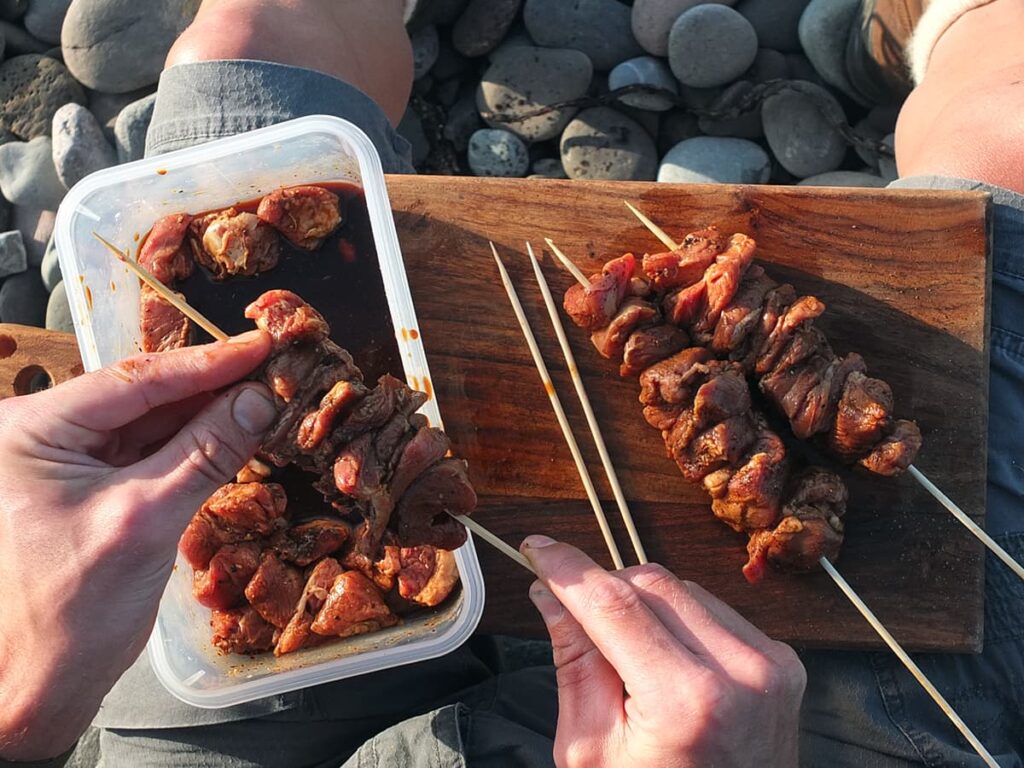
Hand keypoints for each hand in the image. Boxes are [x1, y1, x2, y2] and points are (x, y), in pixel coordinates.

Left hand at [0, 332, 273, 760]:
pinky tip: (234, 431)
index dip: (207, 363)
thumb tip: (257, 401)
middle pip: (143, 395)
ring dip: (208, 414)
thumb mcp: (147, 519)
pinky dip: (193, 444)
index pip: (133, 381)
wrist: (39, 683)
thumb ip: (205, 453)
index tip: (258, 347)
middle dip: (211, 386)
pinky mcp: (89, 485)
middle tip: (272, 368)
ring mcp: (64, 461)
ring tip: (263, 397)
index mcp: (29, 431)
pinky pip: (149, 451)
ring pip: (150, 421)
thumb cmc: (67, 614)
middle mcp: (40, 435)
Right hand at [522, 537, 805, 767]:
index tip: (537, 549)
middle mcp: (741, 673)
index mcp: (686, 702)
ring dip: (644, 605)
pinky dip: (681, 621)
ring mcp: (771, 665)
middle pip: (650, 583)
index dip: (569, 569)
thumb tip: (550, 592)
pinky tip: (670, 663)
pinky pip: (715, 610)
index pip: (614, 604)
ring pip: (683, 588)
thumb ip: (573, 660)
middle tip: (575, 615)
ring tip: (631, 660)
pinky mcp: (784, 661)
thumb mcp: (590, 746)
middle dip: (605, 589)